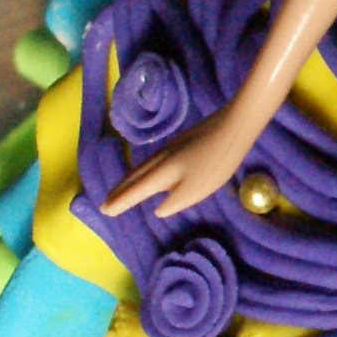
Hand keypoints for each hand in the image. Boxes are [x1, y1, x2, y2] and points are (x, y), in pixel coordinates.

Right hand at [97, 102, 272, 217]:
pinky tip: (147, 174)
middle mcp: (160, 160)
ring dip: (127, 182)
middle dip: (118, 192)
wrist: (232, 125)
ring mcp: (168, 150)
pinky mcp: (178, 145)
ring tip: (118, 192)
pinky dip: (140, 173)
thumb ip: (174, 202)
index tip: (104, 211)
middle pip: (133, 178)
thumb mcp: (196, 189)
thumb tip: (158, 209)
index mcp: (162, 173)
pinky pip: (150, 163)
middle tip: (104, 205)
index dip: (121, 202)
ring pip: (141, 169)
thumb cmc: (216, 161)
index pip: (135, 191)